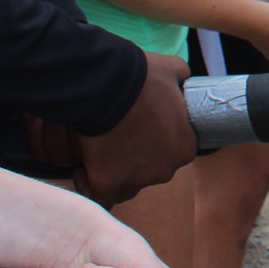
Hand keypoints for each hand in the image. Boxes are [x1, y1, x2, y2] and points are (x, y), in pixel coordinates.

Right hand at [70, 53, 195, 207]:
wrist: (106, 85)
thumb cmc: (142, 76)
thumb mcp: (175, 70)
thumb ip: (182, 81)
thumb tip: (181, 83)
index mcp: (184, 148)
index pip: (175, 151)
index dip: (159, 141)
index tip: (144, 129)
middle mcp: (164, 170)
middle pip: (151, 171)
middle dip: (138, 158)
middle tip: (121, 137)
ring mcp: (135, 180)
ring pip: (127, 186)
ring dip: (116, 175)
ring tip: (102, 154)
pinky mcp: (107, 184)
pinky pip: (100, 197)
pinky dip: (91, 186)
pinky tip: (84, 171)